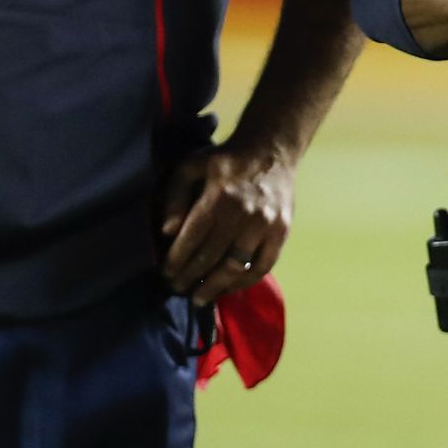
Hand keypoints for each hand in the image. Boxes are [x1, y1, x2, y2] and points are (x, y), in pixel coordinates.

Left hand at [159, 141, 295, 303]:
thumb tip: (167, 233)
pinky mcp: (281, 232)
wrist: (271, 150)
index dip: (175, 262)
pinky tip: (229, 287)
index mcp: (217, 198)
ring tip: (199, 298)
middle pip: (210, 258)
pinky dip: (245, 282)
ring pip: (235, 267)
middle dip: (189, 278)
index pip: (191, 241)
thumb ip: (174, 197)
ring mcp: (265, 225)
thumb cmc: (225, 160)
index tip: (165, 274)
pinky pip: (263, 266)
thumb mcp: (190, 167)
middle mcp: (242, 214)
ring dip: (214, 287)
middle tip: (176, 290)